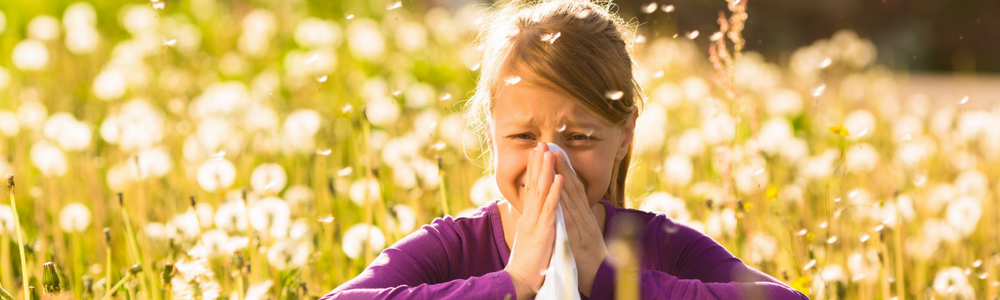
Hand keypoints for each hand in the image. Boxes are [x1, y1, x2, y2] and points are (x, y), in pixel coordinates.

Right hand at [504, 142, 563, 299]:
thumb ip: (533, 223)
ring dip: (546, 170)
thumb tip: (535, 213)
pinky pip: (550, 208)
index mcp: (528, 217)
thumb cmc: (528, 262)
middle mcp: (530, 215)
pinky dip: (555, 192)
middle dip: (538, 163)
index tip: (538, 153)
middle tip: (541, 143)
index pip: (531, 188)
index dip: (535, 170)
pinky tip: (559, 178)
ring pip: (541, 191)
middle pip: (534, 184)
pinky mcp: (543, 230)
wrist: (520, 279)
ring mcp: (535, 222)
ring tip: (549, 152)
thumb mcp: (531, 238)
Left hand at [553, 150, 608, 296]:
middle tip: (552, 146)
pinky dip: (564, 201)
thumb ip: (579, 220)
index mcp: (584, 216)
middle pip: (572, 186)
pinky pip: (569, 216)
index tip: (556, 153)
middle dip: (562, 166)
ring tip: (553, 158)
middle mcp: (584, 216)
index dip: (565, 170)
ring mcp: (582, 225)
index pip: (574, 188)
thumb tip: (572, 208)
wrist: (602, 277)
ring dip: (562, 176)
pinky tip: (558, 189)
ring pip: (571, 196)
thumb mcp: (585, 234)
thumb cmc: (591, 258)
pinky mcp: (577, 237)